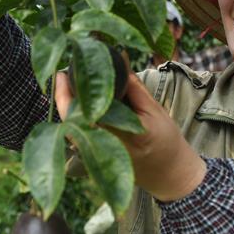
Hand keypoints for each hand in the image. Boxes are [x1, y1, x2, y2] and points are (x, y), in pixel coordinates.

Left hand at [54, 72, 206, 201]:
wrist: (170, 175)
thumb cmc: (167, 141)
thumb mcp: (155, 110)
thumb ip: (133, 87)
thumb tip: (118, 58)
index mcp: (121, 134)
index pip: (85, 111)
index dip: (68, 93)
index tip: (63, 72)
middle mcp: (104, 148)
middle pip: (71, 120)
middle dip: (64, 96)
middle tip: (63, 73)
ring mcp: (96, 157)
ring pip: (71, 128)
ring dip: (68, 106)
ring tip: (69, 82)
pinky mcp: (94, 160)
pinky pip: (78, 134)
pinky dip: (76, 117)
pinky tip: (78, 101)